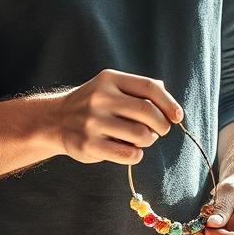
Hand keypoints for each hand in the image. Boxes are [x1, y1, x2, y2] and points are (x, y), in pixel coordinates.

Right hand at [53, 69, 182, 164]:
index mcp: (109, 80)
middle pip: (148, 112)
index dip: (169, 103)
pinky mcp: (89, 145)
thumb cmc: (94, 104)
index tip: (178, 116)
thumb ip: (140, 90)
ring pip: (141, 135)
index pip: (149, 87)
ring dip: (149, 140)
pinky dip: (137, 155)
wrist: (55, 120)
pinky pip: (129, 154)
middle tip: (161, 130)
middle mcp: (100, 98)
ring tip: (142, 139)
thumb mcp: (112, 87)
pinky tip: (132, 151)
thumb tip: (171, 106)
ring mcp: (93, 122)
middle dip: (162, 125)